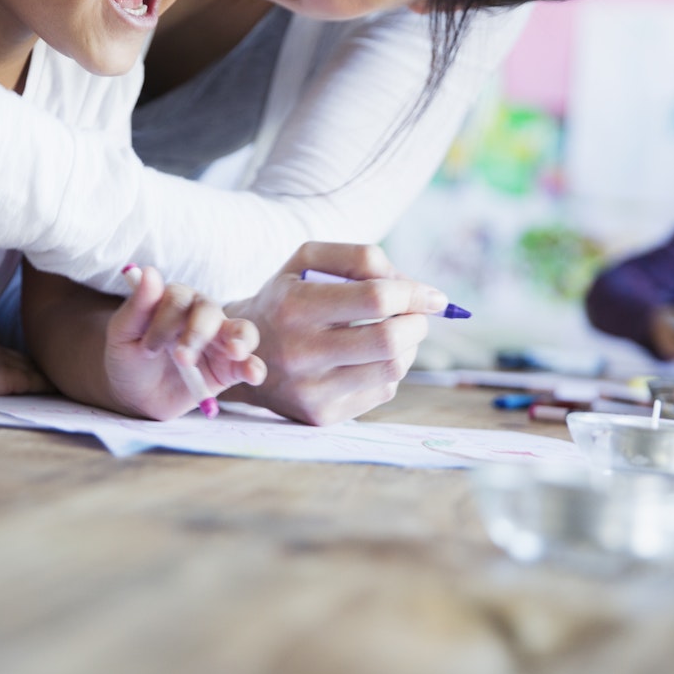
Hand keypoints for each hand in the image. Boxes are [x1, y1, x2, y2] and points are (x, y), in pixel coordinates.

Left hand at [105, 267, 264, 419]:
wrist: (135, 396)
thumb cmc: (129, 358)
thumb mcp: (123, 334)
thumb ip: (137, 305)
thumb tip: (149, 271)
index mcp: (175, 301)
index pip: (179, 299)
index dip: (165, 322)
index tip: (147, 348)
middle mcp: (202, 316)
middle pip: (211, 311)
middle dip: (197, 334)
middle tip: (181, 359)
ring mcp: (220, 342)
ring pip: (242, 330)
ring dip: (240, 339)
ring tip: (234, 351)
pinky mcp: (230, 369)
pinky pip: (250, 364)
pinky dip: (255, 367)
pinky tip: (252, 374)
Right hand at [224, 243, 449, 425]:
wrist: (239, 354)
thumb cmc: (286, 297)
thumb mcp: (306, 261)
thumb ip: (360, 258)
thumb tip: (417, 289)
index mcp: (295, 306)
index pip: (374, 299)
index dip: (414, 294)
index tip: (434, 296)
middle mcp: (300, 352)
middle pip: (389, 340)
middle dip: (418, 323)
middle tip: (418, 315)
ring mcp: (311, 389)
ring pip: (392, 369)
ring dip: (409, 347)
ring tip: (397, 333)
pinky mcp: (322, 415)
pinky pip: (382, 392)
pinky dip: (389, 370)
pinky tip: (371, 358)